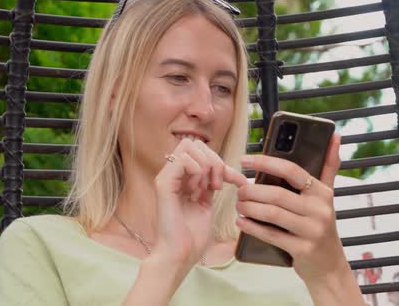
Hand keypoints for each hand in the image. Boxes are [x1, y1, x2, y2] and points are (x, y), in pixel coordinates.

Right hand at [152, 138, 246, 265]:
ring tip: (208, 188)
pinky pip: (183, 159)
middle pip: (194, 144)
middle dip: (214, 160)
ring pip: (188, 146)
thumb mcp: (206, 204)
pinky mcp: (163, 183)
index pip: (201, 151)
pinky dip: (197, 171)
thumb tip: (224, 170)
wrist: (180, 255)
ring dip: (206, 165)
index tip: (235, 181)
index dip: (220, 161)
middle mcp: (172, 175)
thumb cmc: (192, 236)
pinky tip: (198, 190)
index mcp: (182, 179)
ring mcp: (166, 177)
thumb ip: (210, 184)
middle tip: (217, 185)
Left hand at [235, 134, 347, 282]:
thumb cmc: (320, 225)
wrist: (329, 266)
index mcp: (322, 192)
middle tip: (239, 190)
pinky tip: (241, 222)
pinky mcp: (302, 249)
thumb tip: (335, 136)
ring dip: (250, 208)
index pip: (291, 170)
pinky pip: (271, 234)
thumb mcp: (327, 196)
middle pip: (277, 194)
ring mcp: (312, 230)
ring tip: (239, 205)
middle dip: (252, 191)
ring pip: (272, 213)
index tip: (244, 160)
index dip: (265, 162)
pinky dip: (252, 227)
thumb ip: (328, 167)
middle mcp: (319, 209)